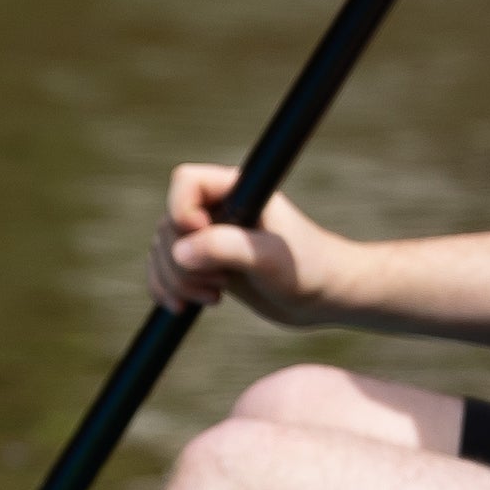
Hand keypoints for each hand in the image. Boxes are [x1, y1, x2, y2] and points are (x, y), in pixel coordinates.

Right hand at [151, 162, 340, 322]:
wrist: (326, 298)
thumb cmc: (310, 268)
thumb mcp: (268, 257)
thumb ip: (224, 247)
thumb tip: (178, 253)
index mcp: (238, 190)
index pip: (185, 182)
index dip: (182, 212)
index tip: (203, 241)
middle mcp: (220, 209)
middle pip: (168, 225)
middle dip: (181, 262)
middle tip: (220, 284)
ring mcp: (211, 237)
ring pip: (163, 250)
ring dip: (175, 280)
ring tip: (213, 296)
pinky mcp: (208, 264)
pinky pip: (166, 270)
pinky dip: (166, 288)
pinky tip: (184, 306)